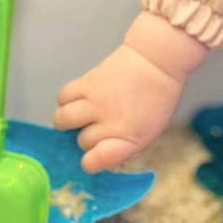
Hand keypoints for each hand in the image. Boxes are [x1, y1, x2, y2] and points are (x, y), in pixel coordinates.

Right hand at [53, 12, 206, 172]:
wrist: (158, 61)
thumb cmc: (159, 97)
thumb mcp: (151, 130)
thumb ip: (126, 144)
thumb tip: (101, 152)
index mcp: (130, 139)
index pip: (97, 160)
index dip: (91, 162)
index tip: (93, 157)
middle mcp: (110, 123)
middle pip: (83, 141)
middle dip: (88, 137)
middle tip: (96, 127)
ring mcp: (96, 102)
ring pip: (64, 120)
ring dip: (68, 121)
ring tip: (78, 116)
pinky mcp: (87, 83)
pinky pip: (63, 97)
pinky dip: (65, 101)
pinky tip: (76, 100)